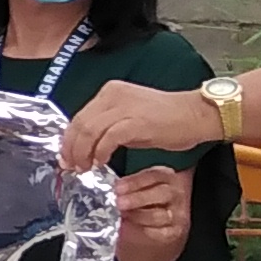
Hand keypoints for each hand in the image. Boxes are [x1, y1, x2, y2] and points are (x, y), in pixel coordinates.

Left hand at [62, 81, 221, 170]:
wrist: (194, 115)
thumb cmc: (165, 120)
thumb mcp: (129, 117)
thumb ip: (108, 126)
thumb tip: (86, 145)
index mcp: (110, 92)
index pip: (79, 116)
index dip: (69, 139)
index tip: (66, 157)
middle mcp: (113, 95)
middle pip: (79, 123)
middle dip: (71, 148)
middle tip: (71, 166)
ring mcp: (124, 106)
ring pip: (89, 131)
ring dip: (83, 153)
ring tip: (85, 168)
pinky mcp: (135, 121)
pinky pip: (107, 138)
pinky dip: (100, 152)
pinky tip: (102, 163)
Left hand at [112, 165, 192, 260]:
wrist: (155, 227)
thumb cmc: (142, 202)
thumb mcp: (137, 188)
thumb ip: (126, 188)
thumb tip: (105, 190)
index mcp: (165, 176)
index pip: (153, 175)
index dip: (134, 181)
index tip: (117, 188)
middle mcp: (176, 192)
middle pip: (161, 193)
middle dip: (138, 198)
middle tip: (119, 203)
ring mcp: (178, 213)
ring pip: (160, 214)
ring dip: (138, 215)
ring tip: (122, 216)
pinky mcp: (175, 231)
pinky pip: (161, 232)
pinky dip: (145, 230)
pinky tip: (133, 228)